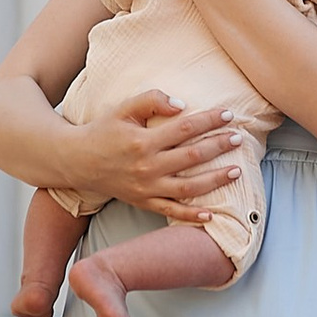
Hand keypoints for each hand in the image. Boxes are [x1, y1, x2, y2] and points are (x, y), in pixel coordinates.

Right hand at [71, 88, 241, 220]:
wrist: (77, 161)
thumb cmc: (103, 131)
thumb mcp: (123, 109)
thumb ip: (151, 100)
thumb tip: (182, 104)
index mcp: (143, 141)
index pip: (184, 128)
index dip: (209, 120)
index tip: (228, 115)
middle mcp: (147, 166)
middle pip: (192, 156)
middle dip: (219, 146)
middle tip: (239, 138)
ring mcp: (146, 188)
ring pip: (188, 187)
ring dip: (215, 180)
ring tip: (236, 172)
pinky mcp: (143, 202)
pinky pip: (171, 212)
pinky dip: (191, 216)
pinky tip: (211, 214)